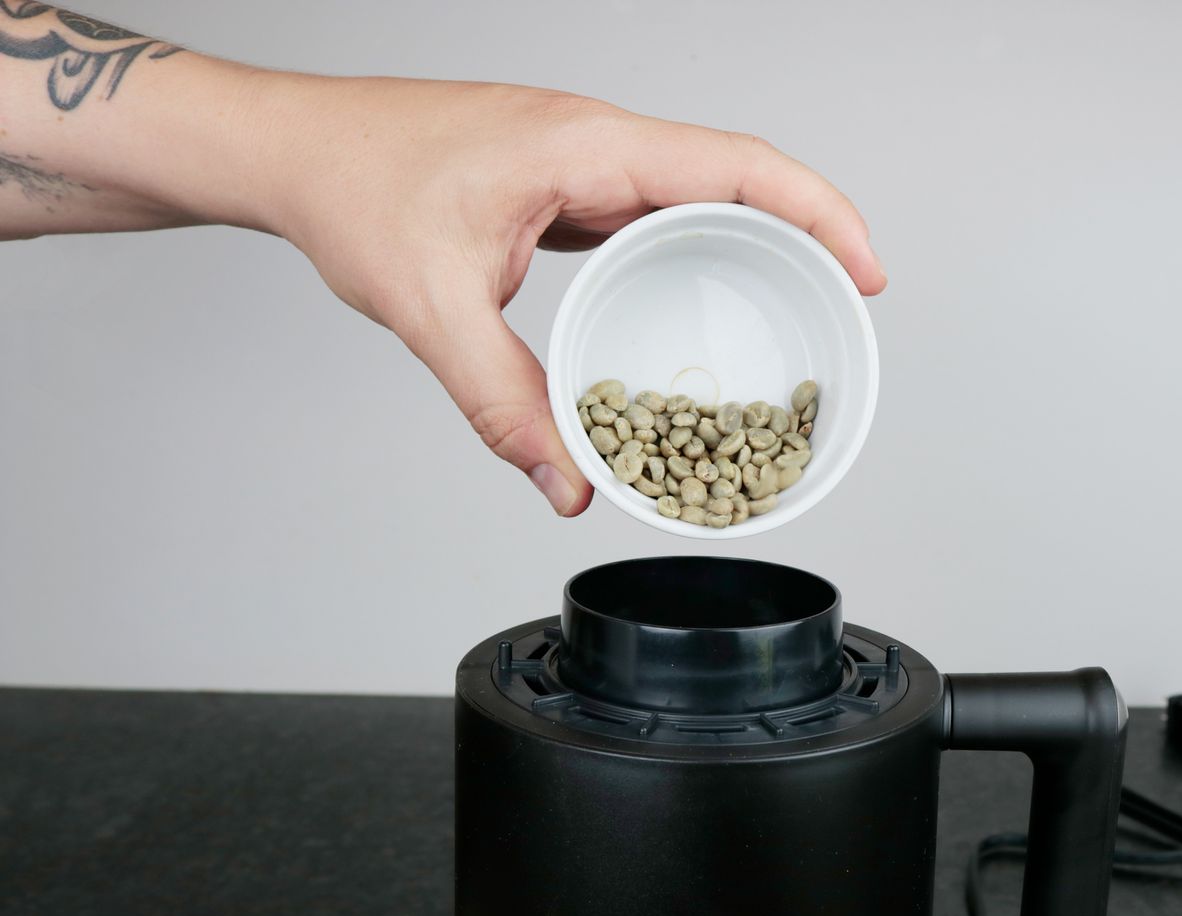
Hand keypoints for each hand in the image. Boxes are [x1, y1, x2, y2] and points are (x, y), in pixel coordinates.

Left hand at [255, 77, 885, 514]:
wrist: (295, 152)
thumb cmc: (352, 189)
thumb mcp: (431, 308)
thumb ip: (503, 402)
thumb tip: (566, 480)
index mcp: (585, 148)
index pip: (736, 165)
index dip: (818, 213)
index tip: (864, 268)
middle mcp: (596, 146)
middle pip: (738, 177)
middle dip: (808, 234)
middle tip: (848, 307)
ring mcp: (582, 163)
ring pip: (699, 193)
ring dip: (757, 242)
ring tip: (797, 307)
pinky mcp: (563, 188)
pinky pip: (655, 214)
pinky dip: (697, 251)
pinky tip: (702, 296)